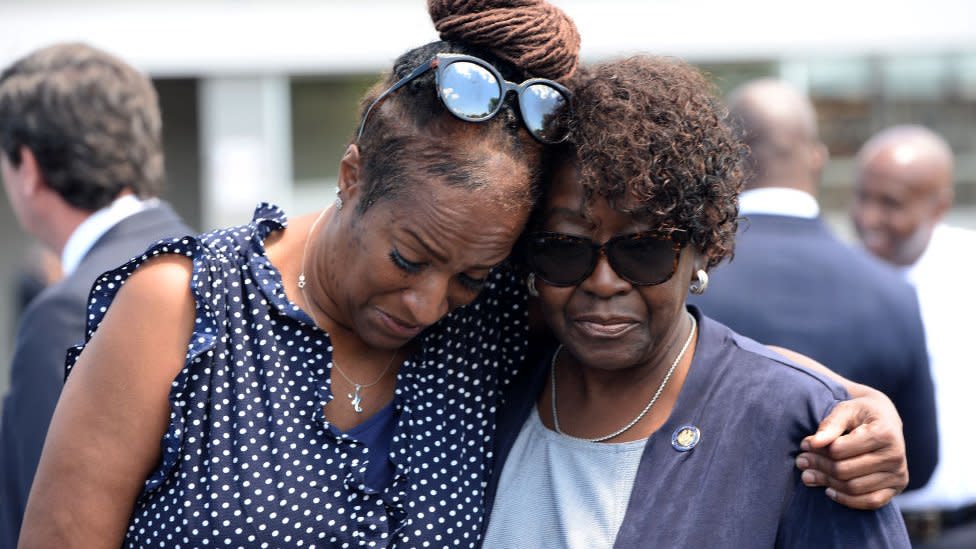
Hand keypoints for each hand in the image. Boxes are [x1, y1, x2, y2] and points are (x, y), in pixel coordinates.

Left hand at [795, 385, 907, 509]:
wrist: (885, 419)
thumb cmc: (861, 413)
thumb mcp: (845, 409)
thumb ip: (830, 425)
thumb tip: (814, 443)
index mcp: (884, 432)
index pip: (840, 450)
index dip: (818, 449)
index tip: (804, 445)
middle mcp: (895, 455)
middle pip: (845, 470)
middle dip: (818, 466)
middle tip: (800, 461)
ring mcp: (898, 473)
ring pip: (854, 487)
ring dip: (826, 483)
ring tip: (807, 475)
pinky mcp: (897, 487)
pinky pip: (870, 502)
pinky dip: (847, 500)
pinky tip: (828, 490)